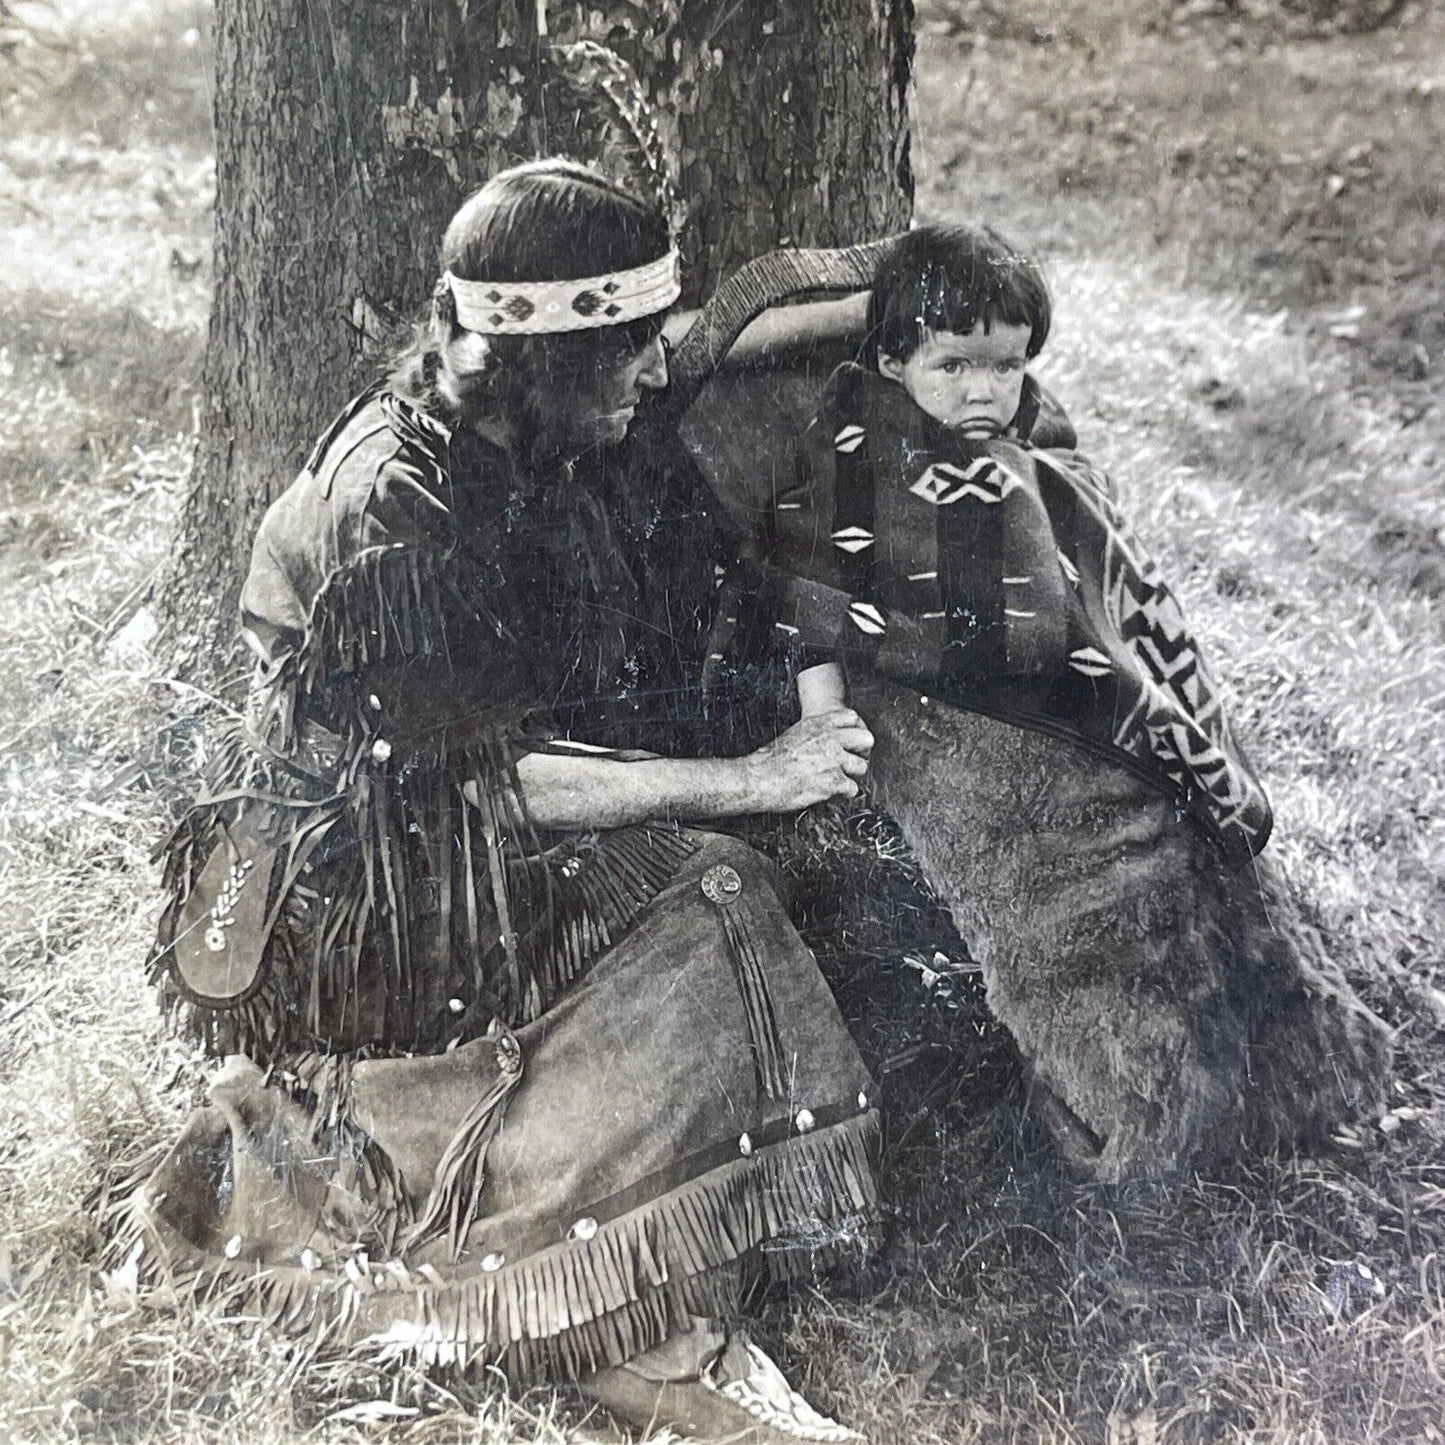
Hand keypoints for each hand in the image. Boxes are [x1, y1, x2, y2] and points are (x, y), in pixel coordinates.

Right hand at [744, 708, 873, 811]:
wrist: (758, 778)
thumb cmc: (770, 761)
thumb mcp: (795, 734)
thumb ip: (816, 735)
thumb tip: (826, 742)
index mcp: (819, 724)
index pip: (852, 718)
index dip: (853, 732)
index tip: (848, 744)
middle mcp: (830, 739)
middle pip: (866, 739)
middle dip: (860, 753)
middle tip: (849, 764)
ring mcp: (833, 759)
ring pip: (862, 767)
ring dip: (851, 776)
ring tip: (836, 781)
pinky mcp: (833, 781)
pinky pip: (852, 789)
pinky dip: (843, 794)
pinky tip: (829, 793)